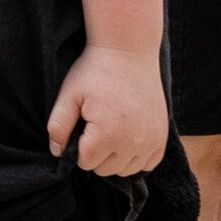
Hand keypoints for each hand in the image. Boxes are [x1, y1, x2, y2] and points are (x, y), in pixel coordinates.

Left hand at [48, 42, 168, 179]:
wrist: (129, 50)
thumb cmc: (96, 70)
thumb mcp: (69, 95)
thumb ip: (58, 127)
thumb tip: (57, 153)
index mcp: (107, 134)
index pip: (85, 163)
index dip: (78, 146)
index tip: (83, 124)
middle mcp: (133, 142)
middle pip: (105, 170)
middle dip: (96, 152)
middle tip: (97, 123)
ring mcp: (152, 140)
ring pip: (126, 170)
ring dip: (115, 156)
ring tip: (112, 128)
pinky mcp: (163, 136)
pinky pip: (148, 163)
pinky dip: (137, 156)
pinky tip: (128, 137)